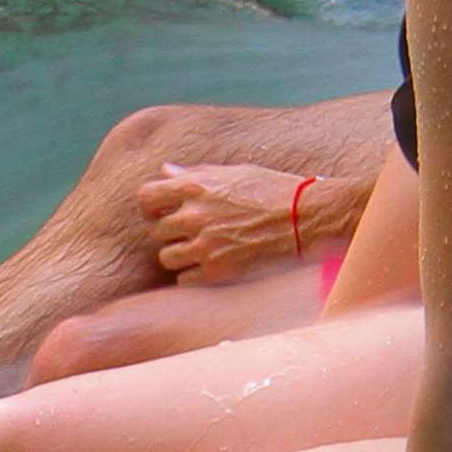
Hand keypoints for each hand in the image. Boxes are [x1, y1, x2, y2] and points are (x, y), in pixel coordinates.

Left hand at [139, 161, 353, 283]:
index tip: (161, 211)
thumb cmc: (273, 190)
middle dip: (170, 232)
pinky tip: (211, 265)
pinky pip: (184, 280)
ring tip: (201, 250)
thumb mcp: (234, 172)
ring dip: (180, 255)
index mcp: (195, 186)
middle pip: (156, 231)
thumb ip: (195, 174)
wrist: (305, 218)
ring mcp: (204, 245)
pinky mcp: (217, 271)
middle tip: (190, 233)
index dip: (150, 206)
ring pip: (167, 257)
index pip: (146, 197)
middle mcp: (194, 215)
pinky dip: (193, 275)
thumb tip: (165, 171)